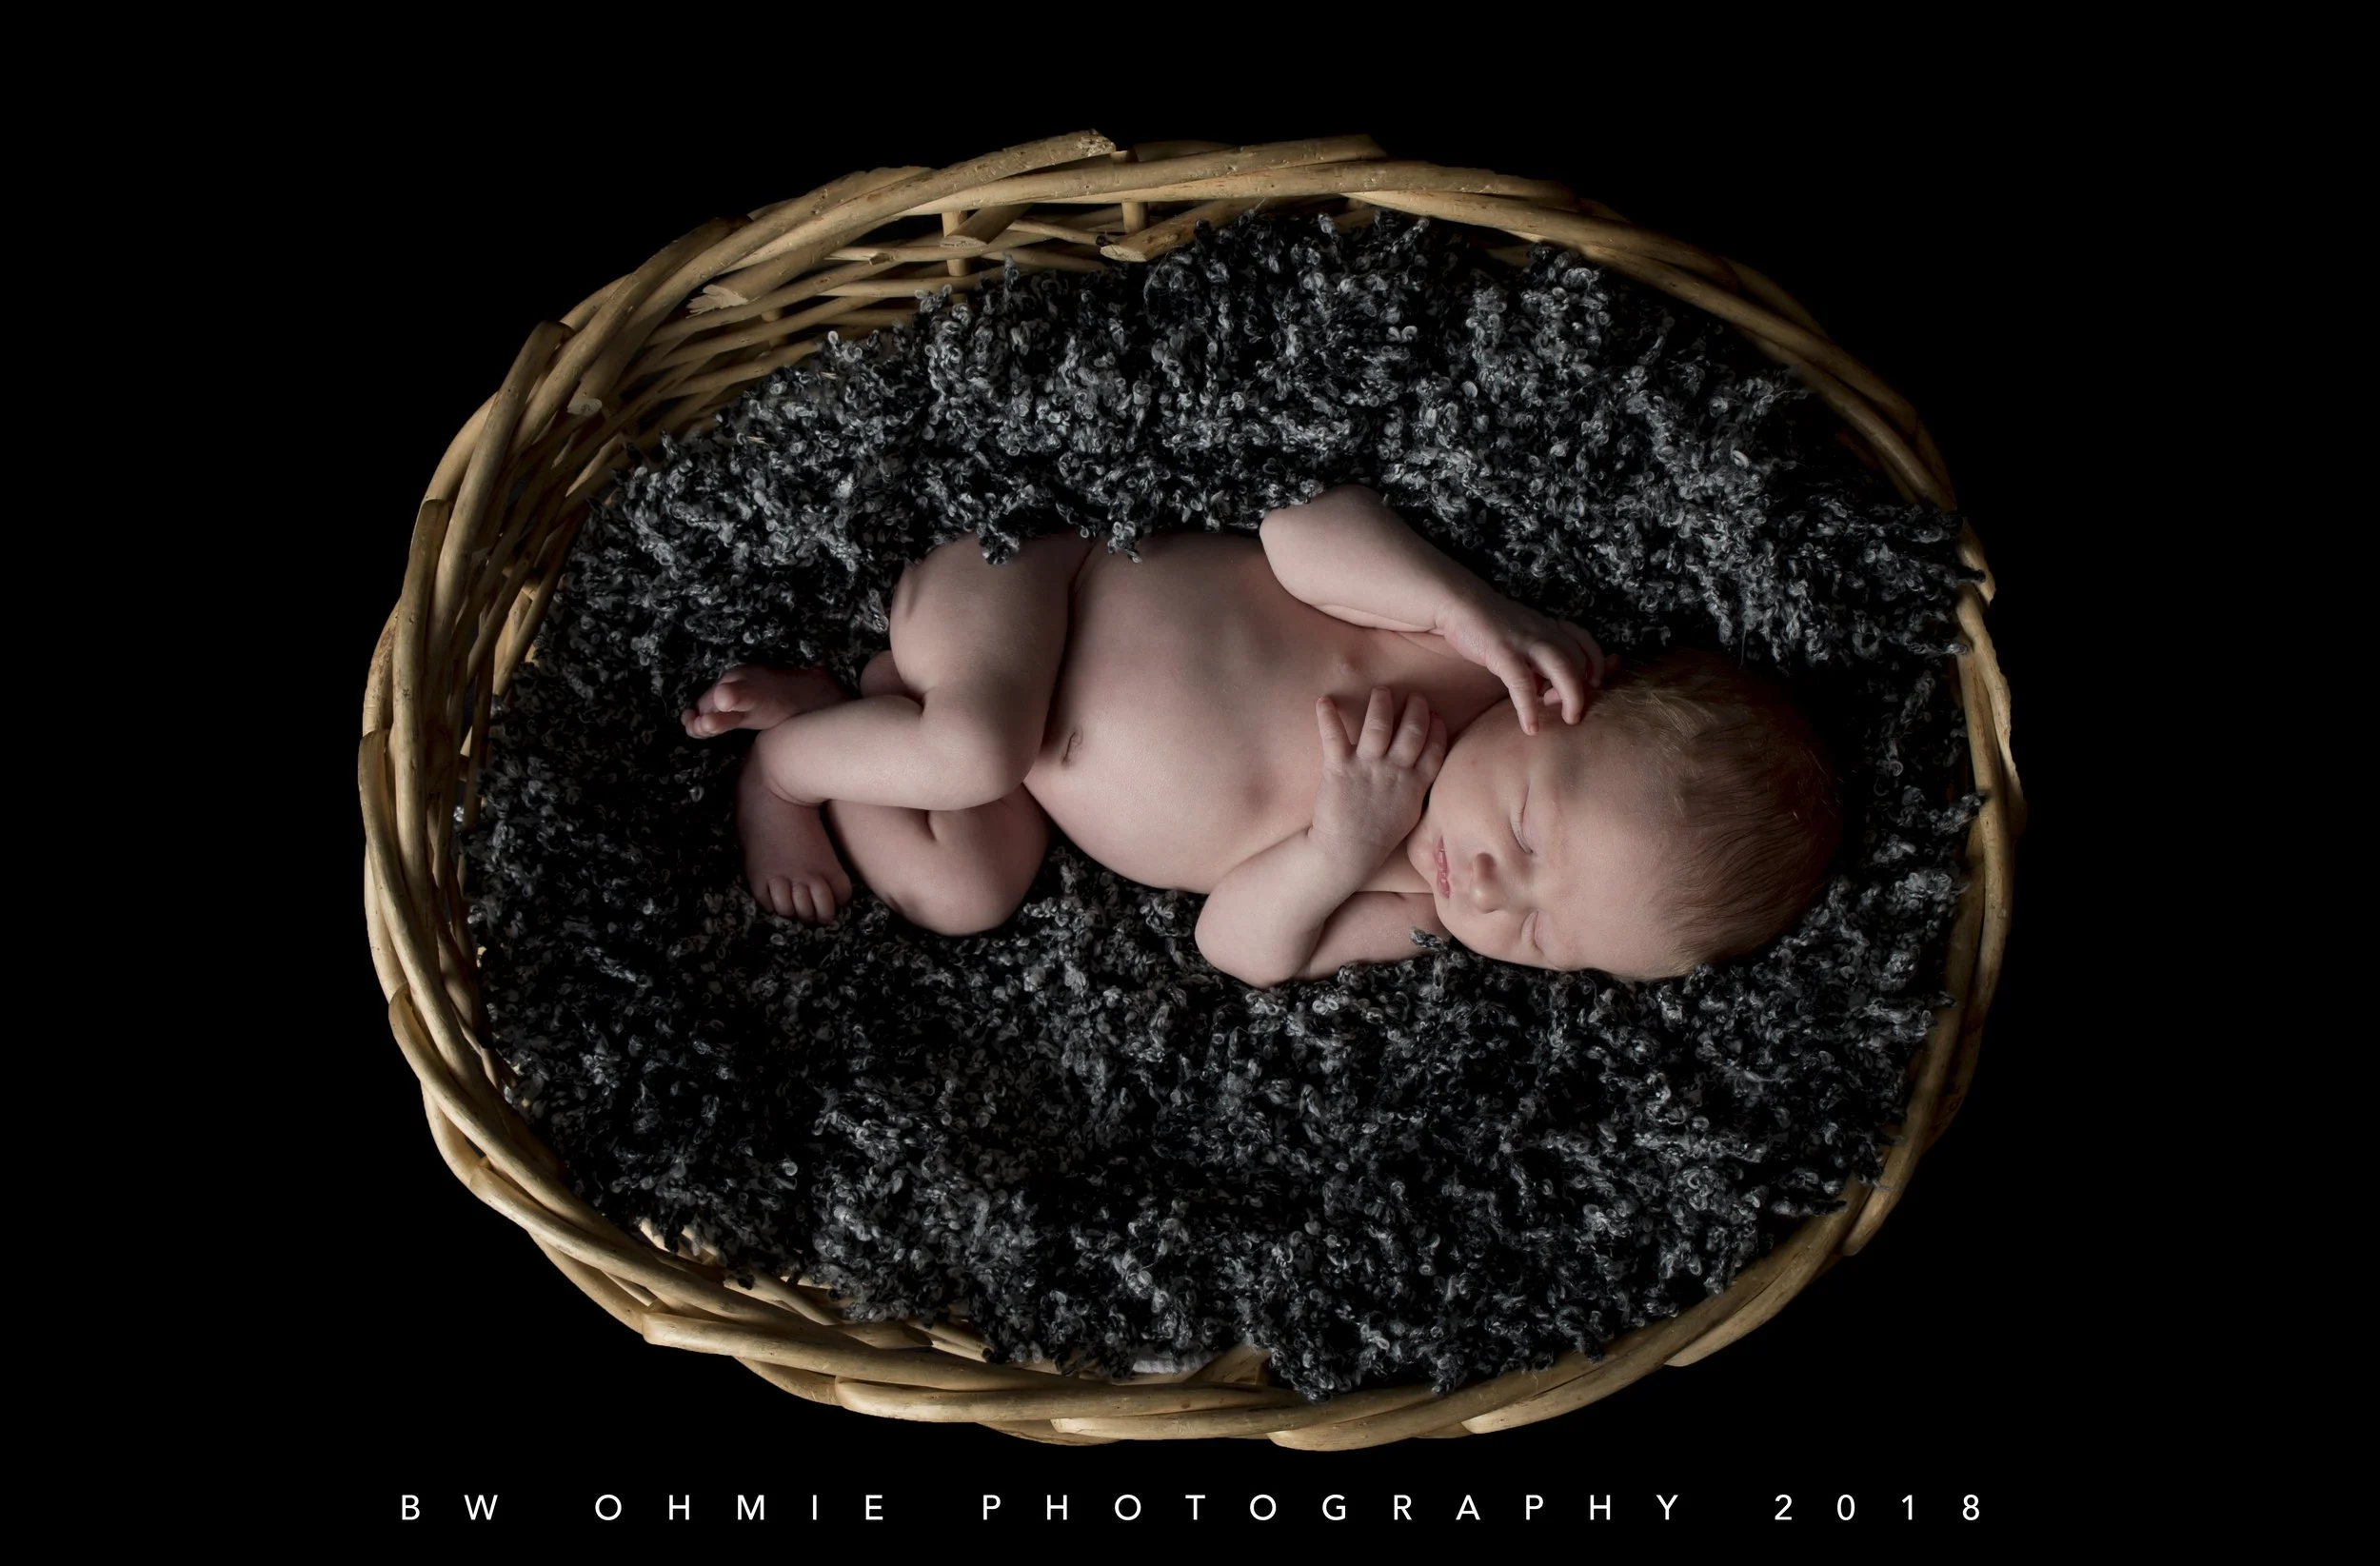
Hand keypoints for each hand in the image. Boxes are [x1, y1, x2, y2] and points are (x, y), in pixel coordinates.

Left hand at [1311, 687, 1448, 869]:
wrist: (1347, 852)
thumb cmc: (1379, 836)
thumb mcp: (1410, 814)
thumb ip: (1419, 787)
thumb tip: (1424, 766)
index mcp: (1415, 785)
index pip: (1435, 750)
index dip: (1437, 729)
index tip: (1435, 715)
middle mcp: (1394, 772)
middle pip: (1412, 731)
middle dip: (1415, 709)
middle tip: (1413, 697)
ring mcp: (1367, 768)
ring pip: (1378, 725)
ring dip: (1381, 704)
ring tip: (1382, 692)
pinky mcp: (1339, 768)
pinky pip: (1333, 735)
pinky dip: (1327, 716)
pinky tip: (1323, 701)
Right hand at [1435, 589, 1605, 732]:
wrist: (1460, 602)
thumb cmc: (1490, 624)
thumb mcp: (1522, 636)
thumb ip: (1537, 657)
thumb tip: (1543, 688)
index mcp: (1549, 627)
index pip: (1585, 642)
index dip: (1597, 664)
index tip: (1595, 683)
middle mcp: (1543, 631)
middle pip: (1577, 659)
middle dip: (1581, 689)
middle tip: (1573, 712)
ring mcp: (1524, 640)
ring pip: (1562, 667)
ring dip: (1570, 696)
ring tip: (1568, 719)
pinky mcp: (1502, 651)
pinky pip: (1522, 683)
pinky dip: (1528, 707)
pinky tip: (1530, 726)